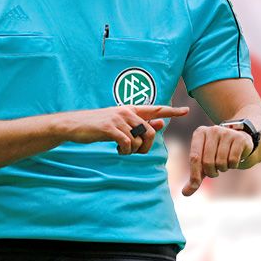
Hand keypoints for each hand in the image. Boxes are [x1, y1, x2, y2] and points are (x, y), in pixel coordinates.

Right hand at [63, 105, 188, 155]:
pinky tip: (117, 150)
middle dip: (146, 147)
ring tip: (123, 150)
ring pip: (139, 139)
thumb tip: (159, 124)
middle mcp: (126, 111)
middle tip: (134, 152)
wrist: (74, 125)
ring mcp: (118, 118)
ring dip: (134, 150)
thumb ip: (139, 124)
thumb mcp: (119, 123)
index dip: (171, 111)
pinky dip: (125, 151)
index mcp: (130, 109)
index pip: (155, 109)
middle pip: (150, 132)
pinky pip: (127, 144)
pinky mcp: (110, 128)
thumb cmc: (97, 126)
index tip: (186, 110)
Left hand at [182, 125, 252, 196]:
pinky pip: (233, 160)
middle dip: (211, 172)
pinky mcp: (239, 138)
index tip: (195, 184)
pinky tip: (233, 160)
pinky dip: (233, 165)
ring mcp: (226, 133)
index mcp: (199, 133)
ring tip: (223, 164)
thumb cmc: (216, 153)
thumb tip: (185, 193)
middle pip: (208, 161)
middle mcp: (212, 130)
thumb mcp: (204, 162)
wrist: (239, 140)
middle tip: (215, 170)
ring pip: (221, 162)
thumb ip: (195, 177)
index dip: (194, 173)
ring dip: (223, 169)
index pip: (194, 157)